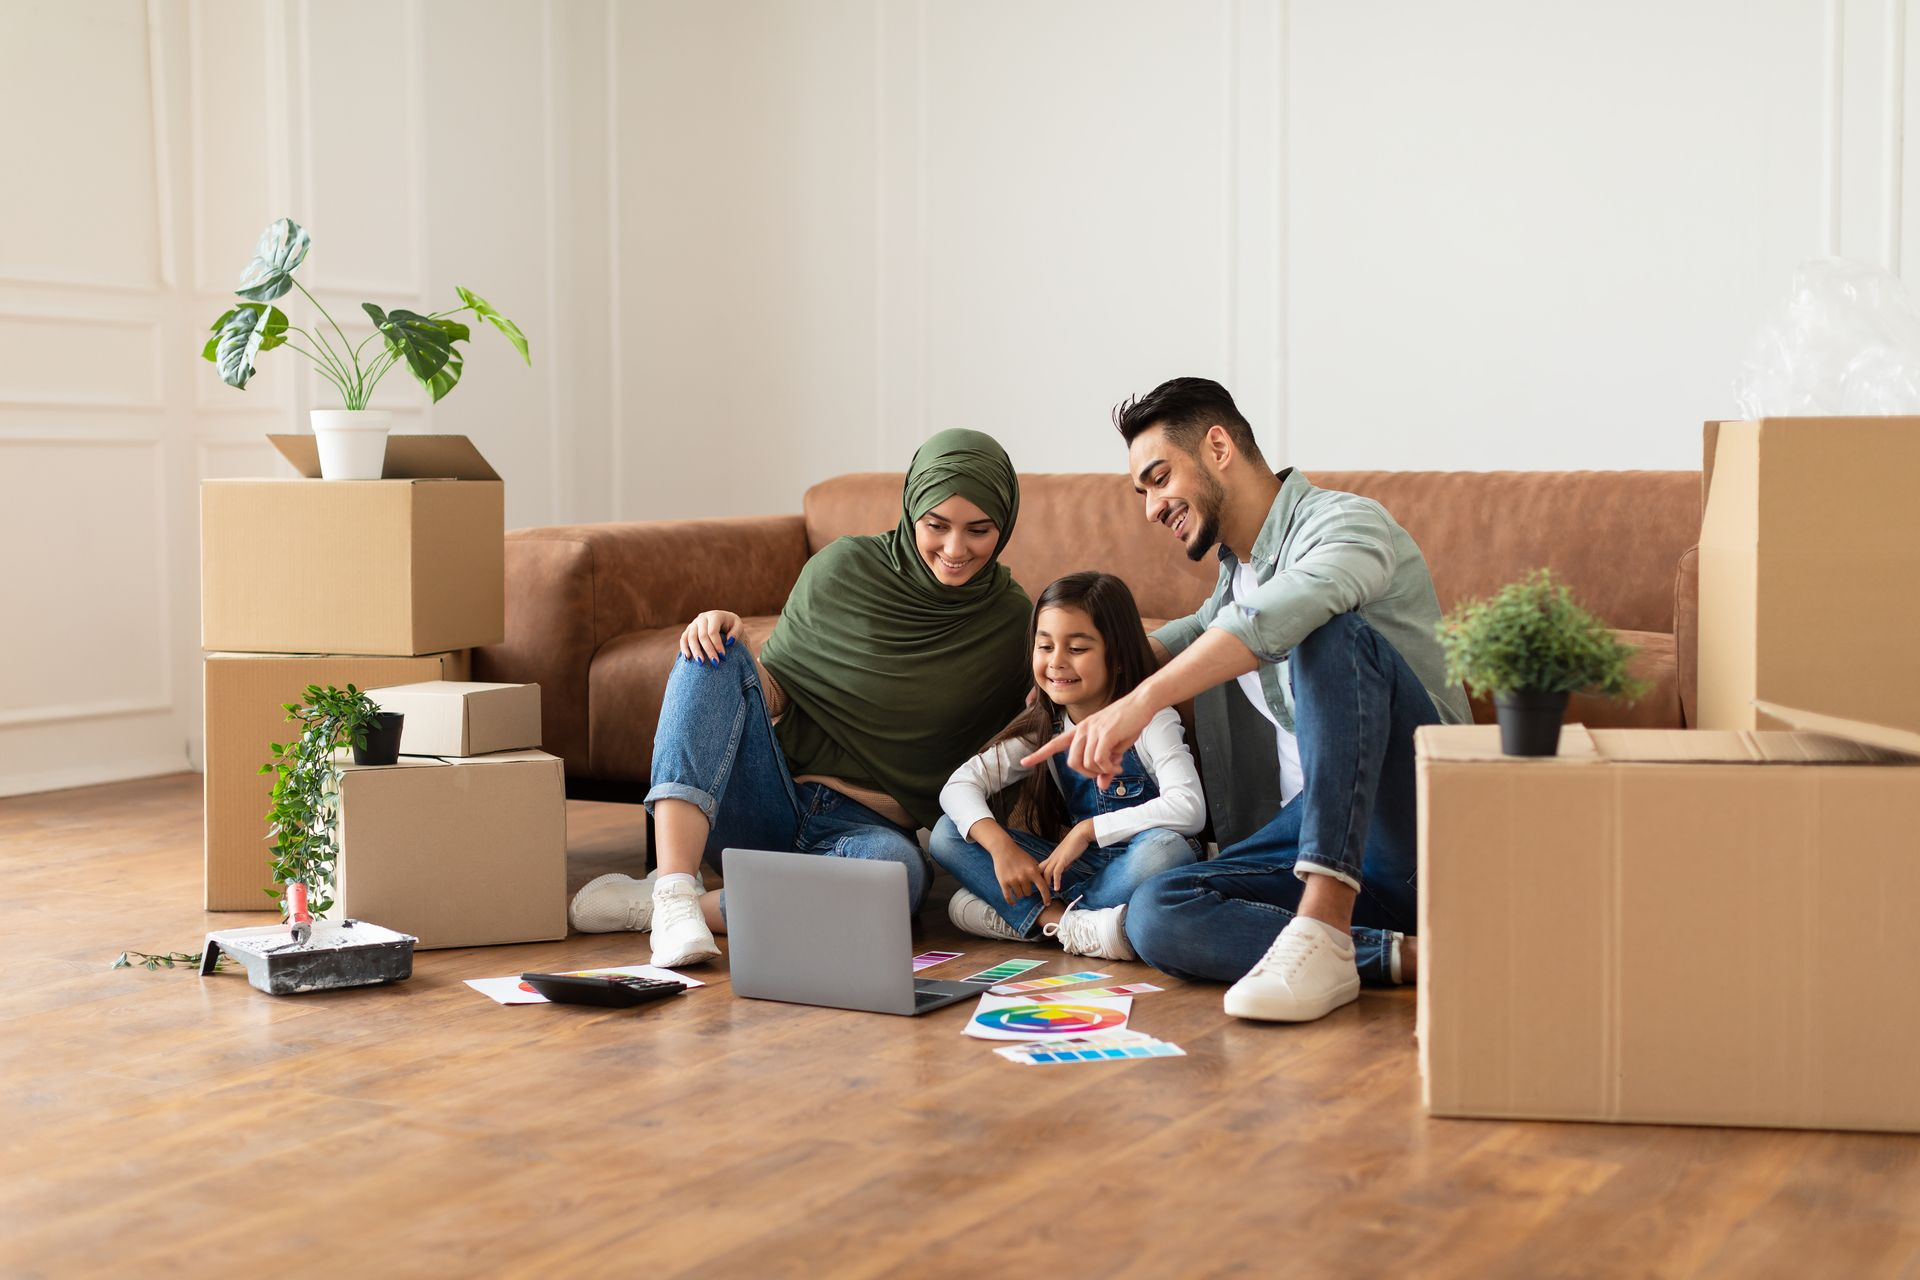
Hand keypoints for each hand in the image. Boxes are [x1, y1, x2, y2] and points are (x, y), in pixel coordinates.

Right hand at [679, 610, 740, 663]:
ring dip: (695, 651)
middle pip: (702, 636)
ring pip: (691, 637)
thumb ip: (736, 633)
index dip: (717, 644)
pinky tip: (687, 658)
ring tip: (700, 663)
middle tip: (715, 663)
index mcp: (714, 615)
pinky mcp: (689, 629)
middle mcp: (702, 618)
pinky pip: (684, 638)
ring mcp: (694, 623)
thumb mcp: (738, 626)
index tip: (723, 656)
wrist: (723, 621)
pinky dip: (684, 648)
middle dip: (708, 650)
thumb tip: (729, 642)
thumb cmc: (731, 625)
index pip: (713, 631)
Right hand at [989, 845, 1051, 907]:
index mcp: (1032, 871)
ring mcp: (1013, 880)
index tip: (1047, 903)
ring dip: (1019, 892)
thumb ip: (1039, 872)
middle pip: (1028, 893)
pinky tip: (1014, 903)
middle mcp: (1023, 877)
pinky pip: (1008, 897)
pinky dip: (1011, 902)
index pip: (1043, 888)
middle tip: (1023, 882)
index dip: (1046, 897)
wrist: (1004, 849)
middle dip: (1027, 890)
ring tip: (1016, 884)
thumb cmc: (1019, 855)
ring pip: (1019, 895)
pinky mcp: (1003, 882)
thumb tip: (1047, 883)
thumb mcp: (1032, 862)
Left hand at [1020, 689, 1155, 785]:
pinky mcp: (1105, 734)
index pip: (1055, 743)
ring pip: (1085, 763)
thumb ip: (1106, 766)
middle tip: (1105, 773)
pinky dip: (1108, 768)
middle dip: (1087, 774)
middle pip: (1072, 763)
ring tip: (1115, 767)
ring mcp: (1093, 730)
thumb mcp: (1116, 747)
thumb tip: (1101, 785)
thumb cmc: (1129, 723)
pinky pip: (1098, 760)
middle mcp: (1083, 729)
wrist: (1142, 702)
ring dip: (1101, 771)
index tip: (1025, 762)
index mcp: (1081, 731)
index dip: (1039, 754)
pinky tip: (1117, 764)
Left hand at [1036, 820, 1094, 891]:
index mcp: (1052, 857)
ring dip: (1046, 884)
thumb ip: (1064, 864)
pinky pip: (1056, 872)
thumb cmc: (1075, 844)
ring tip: (1048, 894)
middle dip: (1039, 882)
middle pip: (1039, 871)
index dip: (1038, 877)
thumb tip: (1062, 871)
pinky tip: (1056, 889)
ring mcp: (1056, 859)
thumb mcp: (1067, 857)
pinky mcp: (1062, 860)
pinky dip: (1056, 881)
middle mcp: (1051, 858)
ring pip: (1046, 872)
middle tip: (1041, 892)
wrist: (1080, 834)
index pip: (1040, 868)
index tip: (1039, 886)